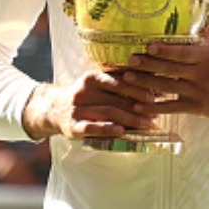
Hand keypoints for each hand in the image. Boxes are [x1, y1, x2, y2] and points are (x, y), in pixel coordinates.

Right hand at [21, 70, 156, 141]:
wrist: (53, 110)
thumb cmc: (86, 97)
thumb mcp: (97, 84)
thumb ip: (119, 83)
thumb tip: (152, 85)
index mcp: (91, 78)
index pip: (118, 81)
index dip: (138, 88)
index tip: (156, 94)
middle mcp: (83, 92)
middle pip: (116, 98)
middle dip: (138, 106)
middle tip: (155, 112)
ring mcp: (77, 109)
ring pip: (107, 112)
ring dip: (130, 119)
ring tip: (147, 123)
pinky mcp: (72, 126)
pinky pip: (91, 127)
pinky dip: (107, 129)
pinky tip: (121, 131)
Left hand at [123, 25, 208, 119]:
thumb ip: (207, 30)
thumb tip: (193, 11)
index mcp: (206, 56)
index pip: (182, 52)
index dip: (164, 50)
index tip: (147, 46)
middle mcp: (200, 74)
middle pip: (170, 69)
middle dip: (148, 65)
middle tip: (130, 60)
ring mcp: (197, 91)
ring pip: (167, 87)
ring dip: (145, 83)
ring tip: (127, 78)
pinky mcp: (195, 107)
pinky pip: (171, 107)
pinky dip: (154, 107)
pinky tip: (138, 106)